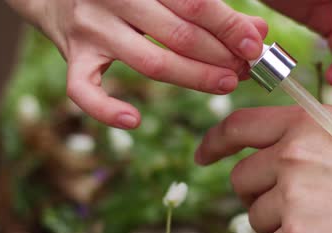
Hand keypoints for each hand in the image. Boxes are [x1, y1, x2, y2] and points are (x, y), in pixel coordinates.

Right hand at [6, 0, 266, 128]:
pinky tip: (134, 121)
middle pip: (178, 35)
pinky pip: (84, 90)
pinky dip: (106, 109)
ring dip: (194, 77)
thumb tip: (257, 30)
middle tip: (245, 70)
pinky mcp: (74, 57)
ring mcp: (91, 29)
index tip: (255, 45)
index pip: (195, 3)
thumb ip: (211, 10)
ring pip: (150, 62)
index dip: (229, 27)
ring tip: (226, 85)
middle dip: (219, 56)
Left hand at [195, 105, 331, 232]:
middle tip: (298, 210)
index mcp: (303, 122)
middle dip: (262, 198)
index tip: (203, 157)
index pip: (237, 127)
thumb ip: (306, 139)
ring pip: (257, 221)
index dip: (214, 143)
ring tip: (328, 228)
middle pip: (243, 183)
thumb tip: (270, 164)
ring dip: (283, 229)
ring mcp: (291, 195)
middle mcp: (290, 153)